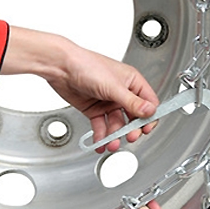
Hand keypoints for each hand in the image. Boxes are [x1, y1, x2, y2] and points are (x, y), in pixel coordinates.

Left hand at [1, 26, 159, 151]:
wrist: (60, 67)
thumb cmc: (86, 65)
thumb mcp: (113, 86)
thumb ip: (132, 102)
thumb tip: (149, 111)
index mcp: (131, 82)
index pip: (148, 102)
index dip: (149, 117)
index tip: (146, 128)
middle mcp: (121, 92)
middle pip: (133, 117)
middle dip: (131, 129)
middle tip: (129, 137)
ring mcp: (108, 102)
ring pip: (117, 124)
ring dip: (114, 136)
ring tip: (111, 143)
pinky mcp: (95, 109)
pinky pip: (101, 126)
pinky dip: (101, 136)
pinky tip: (100, 142)